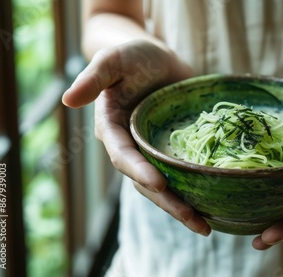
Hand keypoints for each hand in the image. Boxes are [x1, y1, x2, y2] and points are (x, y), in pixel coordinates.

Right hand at [62, 40, 211, 235]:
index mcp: (113, 130)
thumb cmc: (133, 55)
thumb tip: (67, 100)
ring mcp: (154, 152)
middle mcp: (132, 147)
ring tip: (206, 226)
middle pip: (147, 182)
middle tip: (196, 222)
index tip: (160, 184)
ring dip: (183, 207)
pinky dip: (195, 190)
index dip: (139, 171)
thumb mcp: (114, 59)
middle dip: (169, 203)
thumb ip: (94, 77)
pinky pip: (183, 174)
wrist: (158, 59)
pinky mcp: (174, 150)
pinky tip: (215, 204)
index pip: (124, 156)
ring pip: (166, 187)